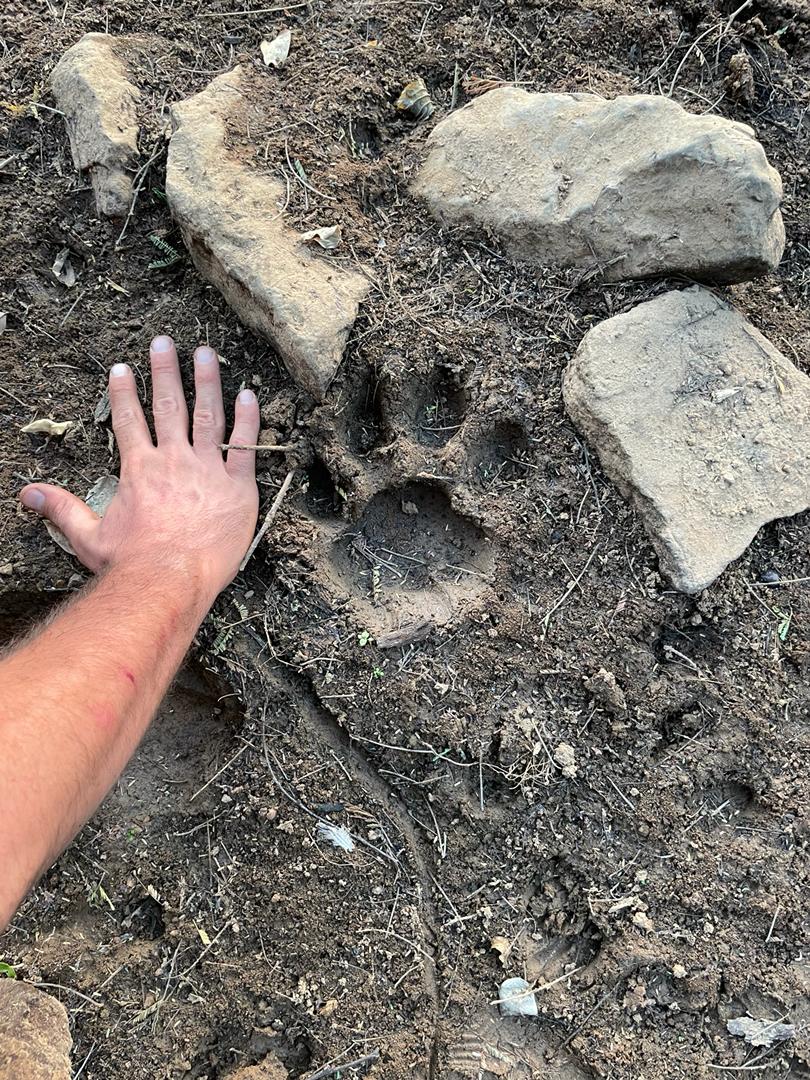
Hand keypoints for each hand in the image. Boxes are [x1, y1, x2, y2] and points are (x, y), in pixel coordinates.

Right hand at [19, 336, 260, 600]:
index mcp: (139, 469)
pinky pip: (245, 446)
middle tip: (164, 342)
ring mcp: (208, 470)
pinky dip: (248, 419)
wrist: (171, 580)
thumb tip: (27, 494)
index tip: (122, 367)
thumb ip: (62, 509)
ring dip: (206, 381)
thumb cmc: (131, 564)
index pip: (129, 420)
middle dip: (165, 370)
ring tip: (206, 353)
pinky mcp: (238, 486)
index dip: (124, 392)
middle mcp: (174, 461)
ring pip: (208, 416)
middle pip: (168, 405)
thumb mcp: (88, 537)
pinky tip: (249, 394)